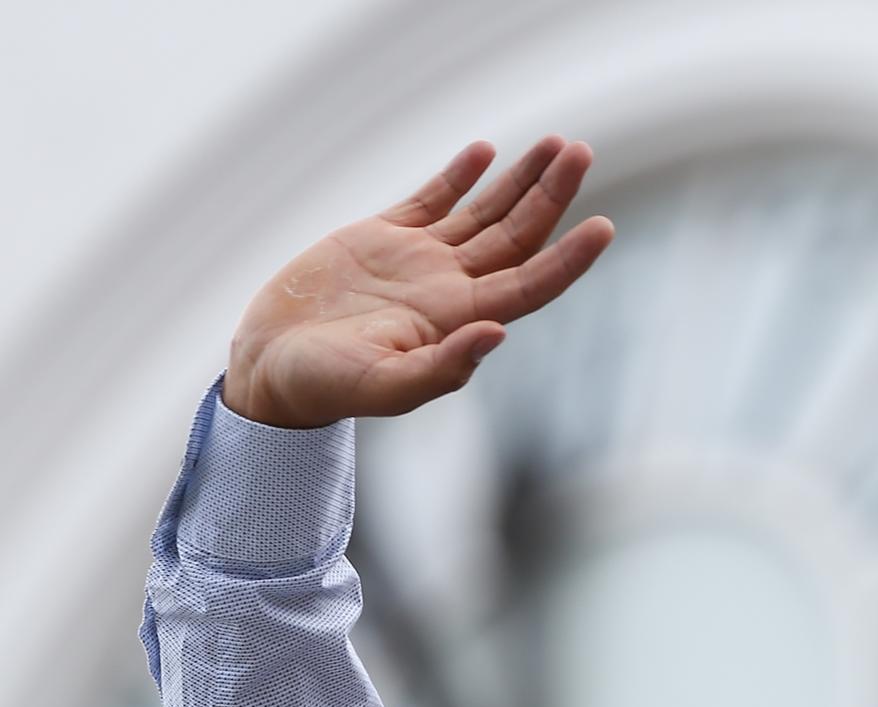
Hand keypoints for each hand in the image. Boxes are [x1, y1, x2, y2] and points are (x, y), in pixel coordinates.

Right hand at [223, 136, 612, 427]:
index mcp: (458, 321)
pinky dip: (460, 175)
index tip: (603, 227)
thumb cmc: (327, 389)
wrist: (272, 368)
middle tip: (580, 153)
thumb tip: (497, 333)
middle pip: (518, 237)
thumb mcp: (387, 386)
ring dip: (520, 179)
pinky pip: (432, 200)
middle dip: (552, 195)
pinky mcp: (382, 237)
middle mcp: (449, 289)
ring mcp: (419, 261)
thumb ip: (443, 367)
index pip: (529, 284)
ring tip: (557, 144)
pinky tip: (484, 151)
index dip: (568, 259)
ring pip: (485, 212)